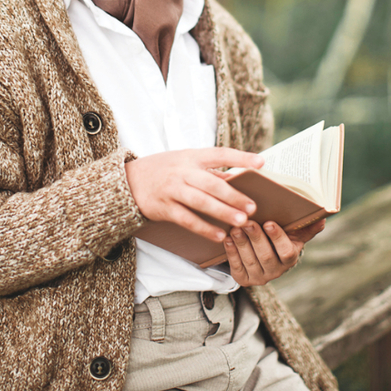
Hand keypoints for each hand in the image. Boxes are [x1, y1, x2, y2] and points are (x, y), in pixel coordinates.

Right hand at [125, 148, 263, 241]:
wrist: (129, 181)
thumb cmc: (164, 170)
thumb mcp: (185, 162)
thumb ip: (211, 171)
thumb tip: (239, 178)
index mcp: (191, 156)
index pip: (220, 154)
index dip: (241, 157)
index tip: (261, 163)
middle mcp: (182, 171)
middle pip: (211, 183)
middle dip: (233, 195)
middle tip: (252, 207)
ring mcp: (172, 190)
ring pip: (201, 202)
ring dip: (222, 212)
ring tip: (241, 222)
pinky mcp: (164, 208)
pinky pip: (187, 220)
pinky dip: (204, 228)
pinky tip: (220, 235)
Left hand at [224, 218, 325, 285]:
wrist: (263, 253)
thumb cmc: (280, 238)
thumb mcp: (294, 232)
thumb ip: (307, 226)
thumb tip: (322, 217)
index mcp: (290, 258)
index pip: (286, 251)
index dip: (278, 238)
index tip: (269, 223)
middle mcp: (276, 271)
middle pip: (266, 256)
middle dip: (256, 238)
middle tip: (247, 222)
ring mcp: (259, 277)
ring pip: (250, 260)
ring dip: (241, 243)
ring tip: (235, 228)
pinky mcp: (244, 279)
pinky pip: (237, 267)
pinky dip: (231, 252)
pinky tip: (227, 239)